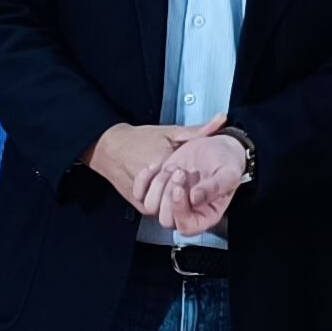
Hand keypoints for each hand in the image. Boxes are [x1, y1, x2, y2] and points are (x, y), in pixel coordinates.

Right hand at [85, 115, 223, 206]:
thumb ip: (198, 130)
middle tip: (188, 182)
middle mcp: (154, 185)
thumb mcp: (171, 131)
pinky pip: (156, 211)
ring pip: (168, 210)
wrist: (110, 148)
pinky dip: (163, 204)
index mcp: (165, 164)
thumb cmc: (140, 139)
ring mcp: (144, 198)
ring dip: (175, 201)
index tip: (203, 176)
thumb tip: (222, 119)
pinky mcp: (138, 205)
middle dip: (188, 193)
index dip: (200, 182)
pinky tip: (168, 193)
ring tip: (179, 189)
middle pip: (180, 200)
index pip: (190, 183)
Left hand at [141, 124, 246, 235]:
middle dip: (169, 194)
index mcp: (206, 215)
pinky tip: (158, 165)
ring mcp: (171, 201)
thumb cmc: (228, 162)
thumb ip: (216, 187)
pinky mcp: (160, 188)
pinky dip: (144, 178)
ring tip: (174, 168)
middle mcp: (187, 212)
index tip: (180, 189)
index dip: (179, 211)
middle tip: (182, 172)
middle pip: (166, 219)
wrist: (218, 145)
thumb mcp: (229, 172)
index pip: (186, 227)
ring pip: (151, 206)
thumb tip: (195, 199)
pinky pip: (140, 193)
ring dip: (158, 184)